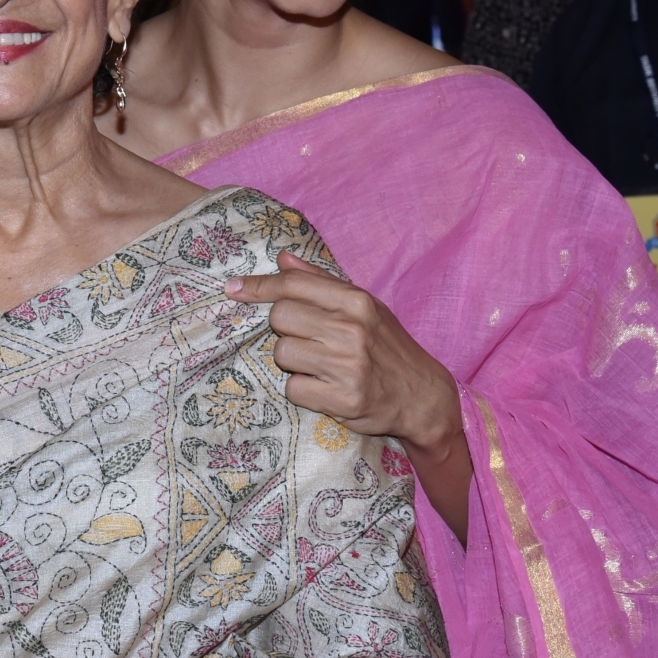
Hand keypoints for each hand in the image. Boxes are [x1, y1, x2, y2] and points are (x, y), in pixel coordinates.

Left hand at [228, 253, 471, 538]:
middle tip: (305, 340)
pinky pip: (293, 389)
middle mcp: (353, 330)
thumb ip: (322, 282)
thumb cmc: (387, 347)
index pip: (294, 285)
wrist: (424, 396)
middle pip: (280, 319)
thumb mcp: (364, 307)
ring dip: (292, 363)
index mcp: (357, 301)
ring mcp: (349, 366)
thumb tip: (282, 258)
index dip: (258, 286)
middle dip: (284, 330)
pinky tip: (323, 388)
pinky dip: (302, 390)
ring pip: (283, 355)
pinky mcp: (345, 400)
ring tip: (318, 365)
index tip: (233, 289)